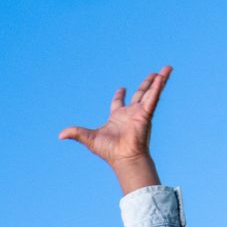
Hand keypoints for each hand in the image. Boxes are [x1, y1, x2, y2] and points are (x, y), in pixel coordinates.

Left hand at [59, 66, 170, 192]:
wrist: (123, 158)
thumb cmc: (109, 151)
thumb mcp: (89, 139)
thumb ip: (76, 133)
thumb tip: (59, 135)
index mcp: (118, 117)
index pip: (119, 103)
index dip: (119, 95)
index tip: (122, 88)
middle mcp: (131, 113)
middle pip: (140, 94)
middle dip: (146, 84)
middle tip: (153, 74)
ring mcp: (140, 113)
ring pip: (150, 92)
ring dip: (159, 81)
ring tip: (167, 69)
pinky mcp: (147, 114)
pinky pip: (154, 97)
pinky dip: (159, 86)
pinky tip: (164, 76)